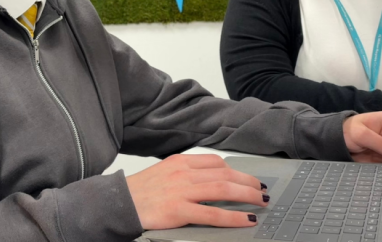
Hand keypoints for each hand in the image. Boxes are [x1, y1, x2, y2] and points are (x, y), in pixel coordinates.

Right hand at [126, 153, 267, 229]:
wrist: (119, 203)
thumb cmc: (141, 191)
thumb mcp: (165, 172)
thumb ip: (187, 173)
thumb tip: (212, 180)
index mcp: (180, 161)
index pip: (216, 162)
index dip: (237, 170)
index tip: (248, 178)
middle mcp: (183, 172)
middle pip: (225, 173)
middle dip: (248, 182)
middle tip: (262, 191)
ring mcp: (181, 190)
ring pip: (223, 189)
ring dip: (247, 195)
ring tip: (260, 202)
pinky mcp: (178, 210)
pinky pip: (213, 213)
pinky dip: (233, 217)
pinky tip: (246, 220)